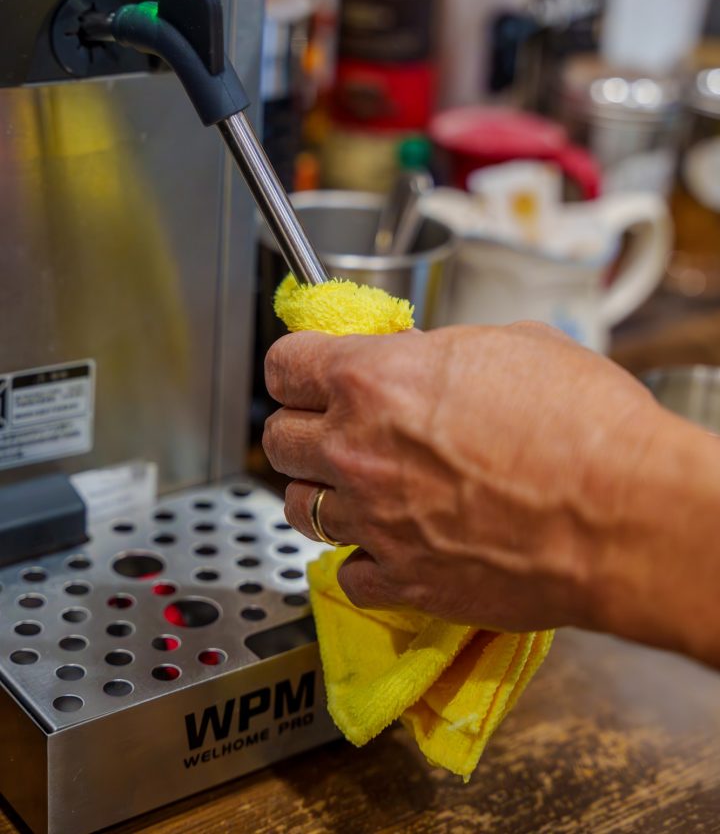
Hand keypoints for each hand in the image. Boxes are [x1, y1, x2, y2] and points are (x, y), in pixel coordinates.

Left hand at [264, 323, 719, 663]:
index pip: (284, 365)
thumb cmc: (584, 423)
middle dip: (301, 430)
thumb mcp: (512, 345)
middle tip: (333, 429)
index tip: (303, 374)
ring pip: (299, 509)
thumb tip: (429, 364)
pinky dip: (363, 560)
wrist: (623, 513)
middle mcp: (358, 449)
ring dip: (323, 495)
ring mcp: (374, 521)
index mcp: (375, 378)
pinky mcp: (403, 580)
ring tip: (358, 490)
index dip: (294, 367)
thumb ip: (443, 356)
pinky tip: (393, 545)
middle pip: (277, 439)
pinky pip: (348, 574)